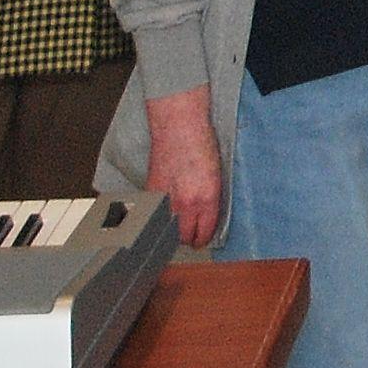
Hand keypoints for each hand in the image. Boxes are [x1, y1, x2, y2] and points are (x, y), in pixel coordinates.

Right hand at [143, 86, 222, 246]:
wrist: (179, 126)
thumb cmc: (202, 145)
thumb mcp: (216, 175)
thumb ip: (211, 199)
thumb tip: (205, 216)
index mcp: (208, 198)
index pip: (205, 232)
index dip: (203, 239)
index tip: (202, 240)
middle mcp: (187, 203)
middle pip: (184, 237)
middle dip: (188, 240)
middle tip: (189, 238)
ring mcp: (167, 199)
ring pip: (167, 230)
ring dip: (171, 232)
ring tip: (175, 228)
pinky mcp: (151, 192)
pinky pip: (155, 215)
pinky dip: (158, 218)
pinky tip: (162, 215)